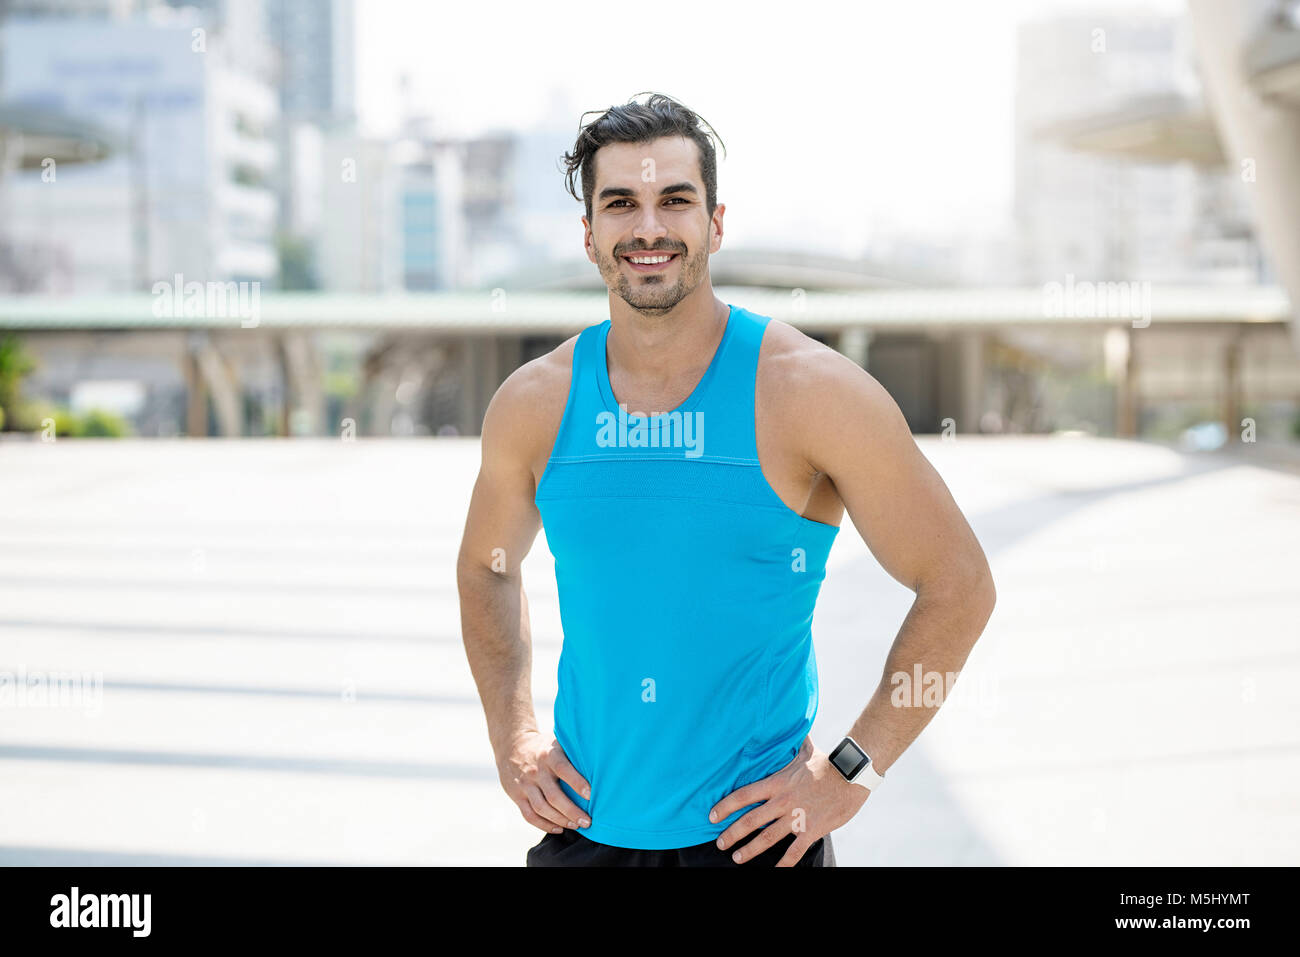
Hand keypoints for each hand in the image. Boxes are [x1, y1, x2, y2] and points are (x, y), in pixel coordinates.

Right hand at [498, 731, 592, 833]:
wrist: (511, 745)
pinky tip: (558, 828)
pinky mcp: (516, 796)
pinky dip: (544, 825)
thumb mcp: (557, 741)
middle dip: (572, 811)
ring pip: (542, 808)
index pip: (563, 769)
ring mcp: (524, 784)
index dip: (577, 783)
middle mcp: (535, 770)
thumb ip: (573, 752)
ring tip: (576, 826)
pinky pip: (529, 815)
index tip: (591, 795)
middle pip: (553, 795)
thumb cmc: (543, 746)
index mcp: (548, 755)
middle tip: (588, 822)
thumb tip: (601, 764)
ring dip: (560, 820)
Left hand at [708, 736, 869, 865]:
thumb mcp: (806, 751)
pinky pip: (794, 851)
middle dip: (731, 833)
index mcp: (777, 783)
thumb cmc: (828, 763)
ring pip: (767, 838)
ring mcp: (796, 817)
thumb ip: (794, 743)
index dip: (725, 806)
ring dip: (750, 850)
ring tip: (737, 858)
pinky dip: (783, 863)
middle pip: (750, 820)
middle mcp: (783, 801)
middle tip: (720, 843)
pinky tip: (775, 870)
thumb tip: (789, 725)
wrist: (852, 776)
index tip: (712, 816)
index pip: (744, 795)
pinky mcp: (811, 830)